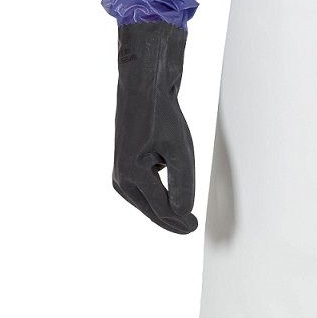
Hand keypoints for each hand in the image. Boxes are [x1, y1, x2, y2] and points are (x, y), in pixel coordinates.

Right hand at [113, 20, 198, 233]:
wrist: (143, 88)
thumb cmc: (162, 116)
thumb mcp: (180, 149)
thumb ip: (183, 182)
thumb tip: (183, 213)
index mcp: (130, 175)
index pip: (162, 208)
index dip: (181, 220)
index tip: (196, 227)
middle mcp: (120, 179)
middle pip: (151, 210)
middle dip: (172, 220)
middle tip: (192, 228)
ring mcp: (120, 175)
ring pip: (147, 202)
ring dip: (164, 208)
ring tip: (185, 215)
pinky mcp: (124, 169)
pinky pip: (144, 191)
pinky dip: (158, 196)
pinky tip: (171, 197)